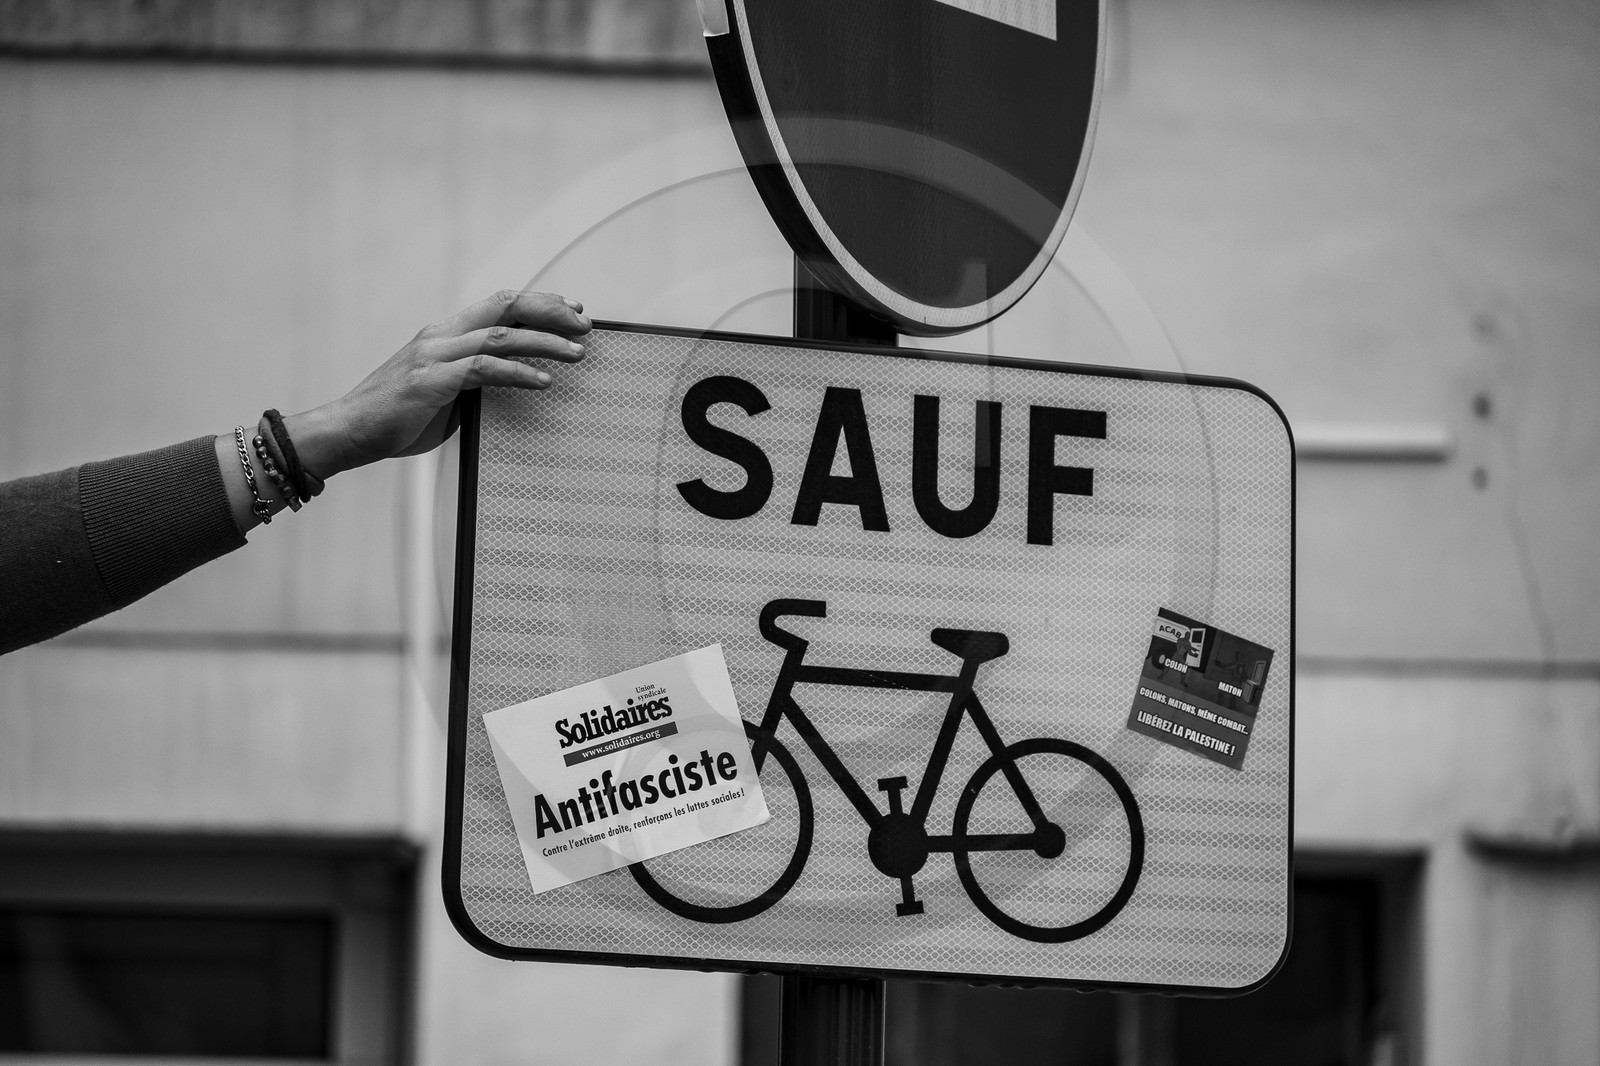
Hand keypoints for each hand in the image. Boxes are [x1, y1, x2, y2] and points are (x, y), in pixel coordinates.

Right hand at [285, 289, 590, 478]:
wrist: (347, 433)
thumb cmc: (395, 418)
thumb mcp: (443, 393)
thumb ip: (474, 381)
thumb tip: (515, 384)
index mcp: (444, 334)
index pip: (498, 304)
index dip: (538, 302)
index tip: (572, 308)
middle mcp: (440, 336)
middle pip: (505, 307)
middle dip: (550, 311)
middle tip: (585, 324)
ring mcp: (434, 356)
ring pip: (501, 336)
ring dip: (545, 342)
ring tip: (577, 353)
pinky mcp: (430, 381)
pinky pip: (484, 370)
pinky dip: (518, 373)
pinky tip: (544, 381)